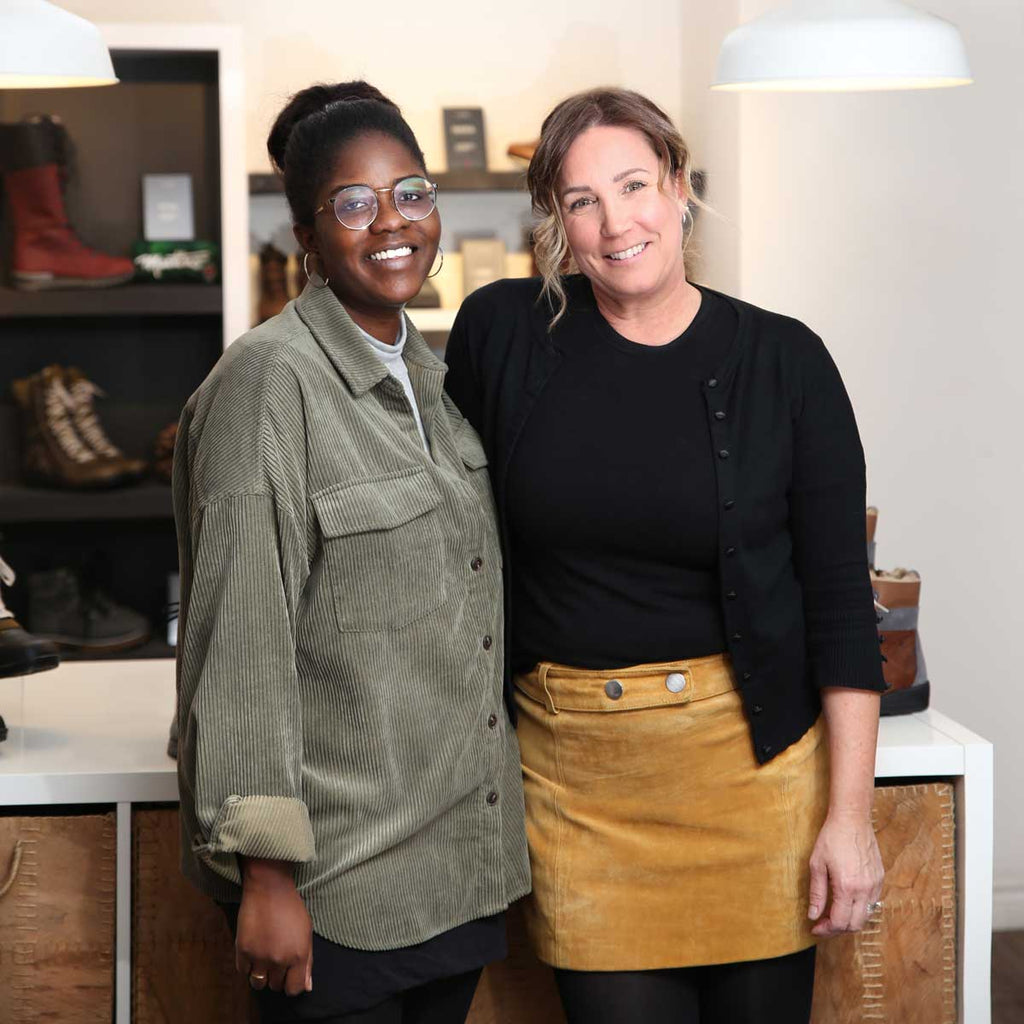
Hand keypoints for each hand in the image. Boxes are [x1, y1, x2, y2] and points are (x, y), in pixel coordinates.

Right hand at [235, 858, 312, 995]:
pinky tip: (253, 951)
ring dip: (261, 975)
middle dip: (277, 976)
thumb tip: (307, 987)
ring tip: (264, 957)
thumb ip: (307, 961)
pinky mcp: (242, 950)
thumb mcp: (307, 931)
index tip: (290, 976)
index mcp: (298, 955)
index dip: (292, 985)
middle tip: (277, 958)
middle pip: (276, 986)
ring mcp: (259, 956)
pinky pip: (243, 971)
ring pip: (258, 984)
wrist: (268, 888)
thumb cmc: (291, 907)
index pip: (294, 989)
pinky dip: (247, 965)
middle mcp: (279, 959)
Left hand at [807, 810, 883, 936]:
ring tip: (834, 914)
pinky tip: (847, 901)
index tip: (815, 928)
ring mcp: (875, 885)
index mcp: (846, 887)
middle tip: (823, 924)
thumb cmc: (831, 838)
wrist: (852, 819)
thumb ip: (816, 893)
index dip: (826, 930)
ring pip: (866, 916)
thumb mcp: (816, 864)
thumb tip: (813, 915)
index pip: (839, 922)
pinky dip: (860, 908)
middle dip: (838, 929)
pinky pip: (872, 902)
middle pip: (855, 925)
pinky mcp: (880, 879)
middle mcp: (864, 890)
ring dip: (850, 920)